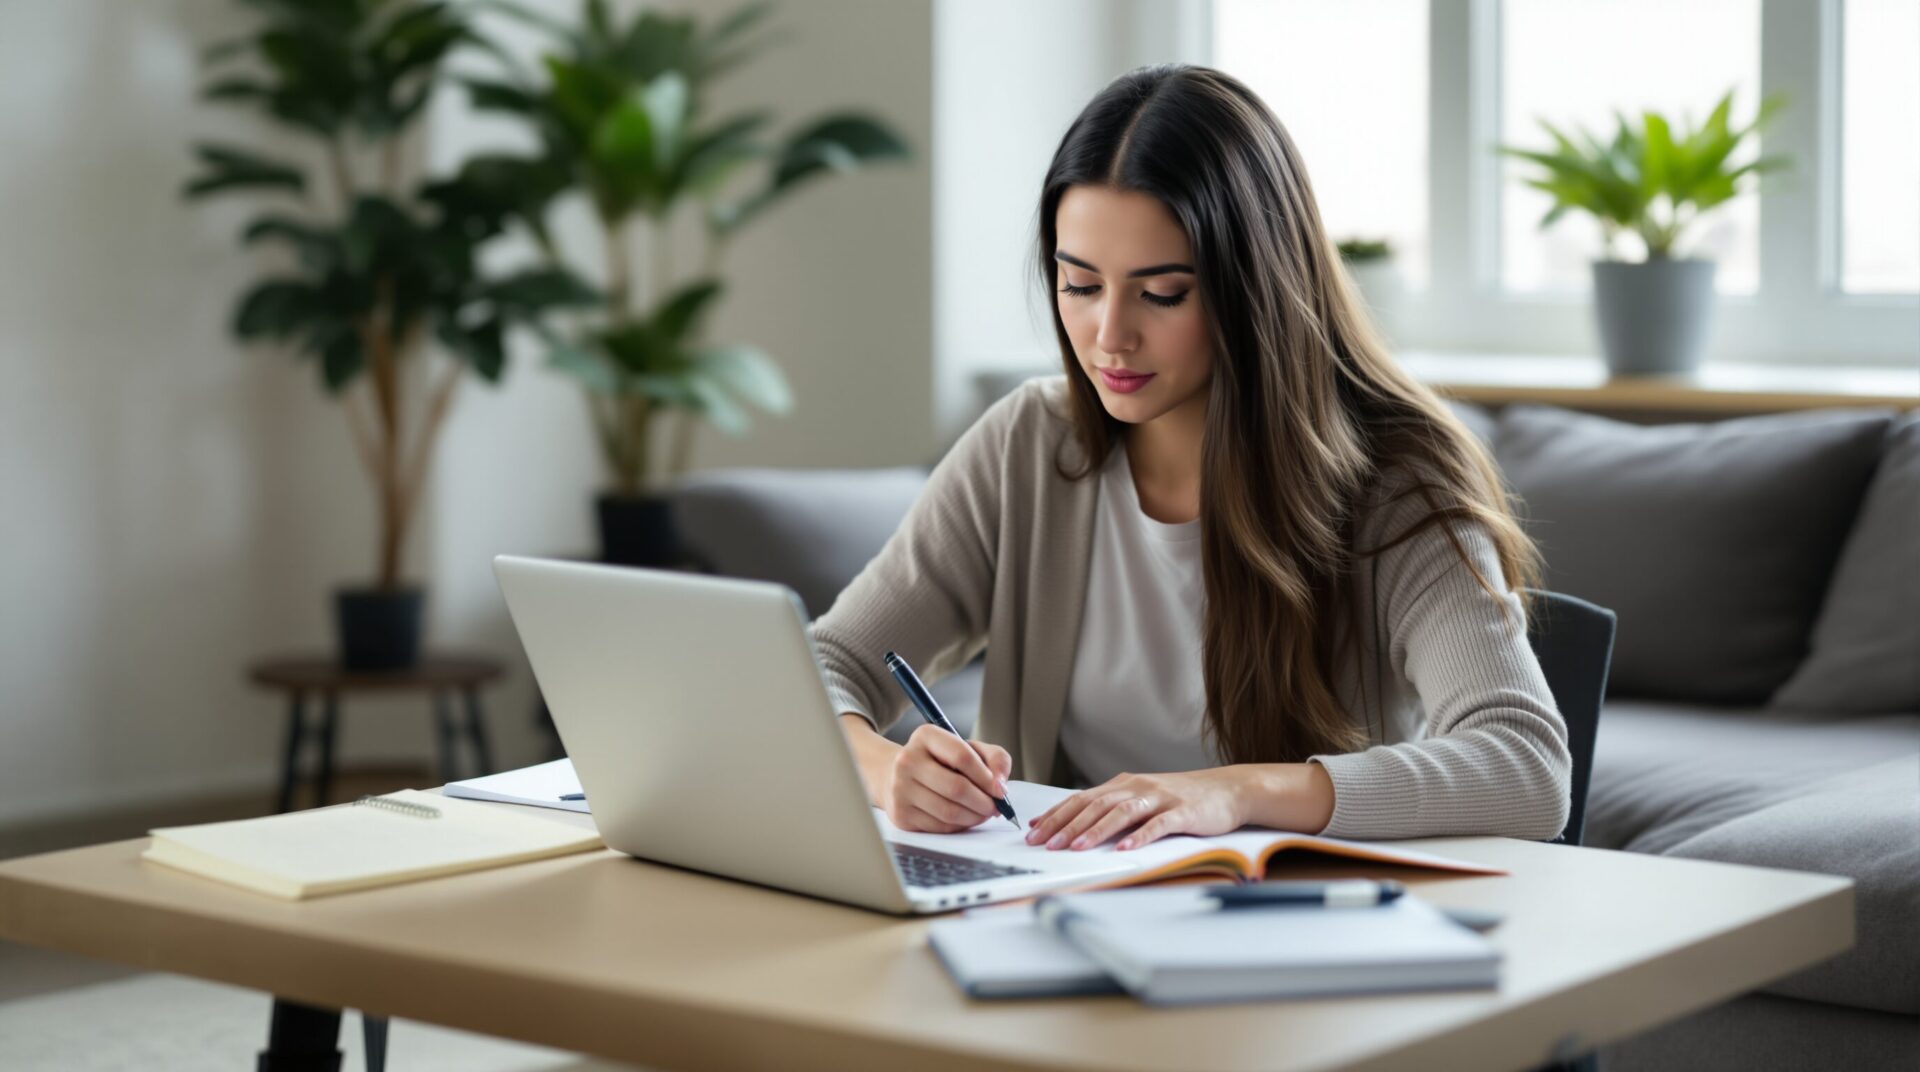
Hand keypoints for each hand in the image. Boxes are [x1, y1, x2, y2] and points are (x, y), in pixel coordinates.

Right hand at [883, 724, 1012, 833]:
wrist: (895, 775)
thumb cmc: (939, 762)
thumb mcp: (968, 748)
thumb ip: (994, 758)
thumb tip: (1001, 783)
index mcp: (926, 736)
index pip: (962, 756)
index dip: (987, 777)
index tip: (1000, 789)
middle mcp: (908, 761)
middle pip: (957, 788)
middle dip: (984, 802)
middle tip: (995, 807)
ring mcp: (900, 789)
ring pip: (949, 812)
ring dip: (975, 817)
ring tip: (982, 813)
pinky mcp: (900, 815)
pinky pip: (940, 826)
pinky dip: (959, 826)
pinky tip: (964, 817)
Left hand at [1024, 768, 1252, 851]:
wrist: (1228, 789)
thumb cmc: (1181, 798)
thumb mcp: (1142, 798)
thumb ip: (1112, 807)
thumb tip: (1074, 823)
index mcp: (1123, 784)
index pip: (1081, 799)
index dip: (1056, 814)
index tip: (1032, 831)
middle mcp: (1137, 787)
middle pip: (1095, 805)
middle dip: (1066, 825)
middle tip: (1045, 844)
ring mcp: (1160, 798)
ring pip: (1121, 812)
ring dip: (1096, 831)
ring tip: (1076, 848)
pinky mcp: (1183, 812)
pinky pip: (1158, 824)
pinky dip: (1139, 836)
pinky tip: (1125, 848)